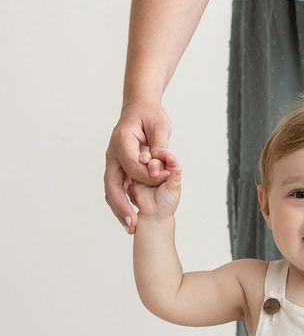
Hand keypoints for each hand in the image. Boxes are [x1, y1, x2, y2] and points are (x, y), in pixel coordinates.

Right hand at [104, 100, 171, 233]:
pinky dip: (120, 204)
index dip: (146, 174)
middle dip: (121, 205)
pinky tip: (129, 218)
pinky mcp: (117, 168)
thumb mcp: (160, 126)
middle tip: (133, 224)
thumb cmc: (150, 115)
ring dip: (119, 209)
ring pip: (111, 190)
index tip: (160, 179)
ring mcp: (113, 162)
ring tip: (130, 228)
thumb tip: (158, 165)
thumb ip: (159, 147)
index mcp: (121, 141)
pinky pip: (115, 189)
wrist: (139, 107)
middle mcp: (113, 154)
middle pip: (112, 183)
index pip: (131, 165)